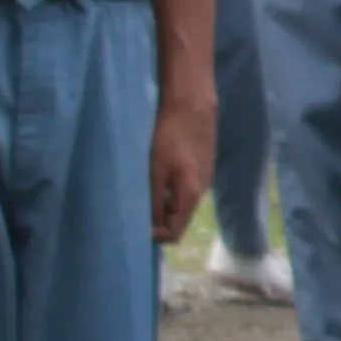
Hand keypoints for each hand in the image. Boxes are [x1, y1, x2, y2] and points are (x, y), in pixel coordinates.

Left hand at [149, 76, 212, 240]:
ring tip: (143, 190)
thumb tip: (149, 228)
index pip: (175, 233)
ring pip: (182, 203)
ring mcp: (205, 177)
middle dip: (158, 220)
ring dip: (163, 203)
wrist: (192, 104)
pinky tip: (158, 174)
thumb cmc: (170, 136)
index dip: (155, 237)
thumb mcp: (155, 171)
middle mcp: (202, 191)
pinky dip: (170, 190)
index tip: (135, 228)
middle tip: (135, 209)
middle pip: (179, 219)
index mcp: (191, 196)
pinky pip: (185, 188)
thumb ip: (153, 201)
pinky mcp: (204, 165)